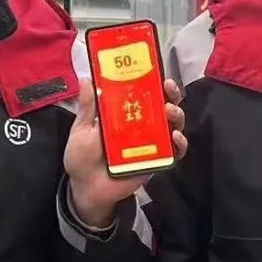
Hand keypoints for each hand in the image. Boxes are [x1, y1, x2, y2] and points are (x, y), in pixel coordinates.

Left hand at [64, 78, 186, 228]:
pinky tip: (175, 137)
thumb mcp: (82, 129)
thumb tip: (85, 79)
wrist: (85, 189)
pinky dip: (180, 144)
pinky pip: (174, 152)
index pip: (145, 94)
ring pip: (173, 125)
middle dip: (171, 95)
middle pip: (164, 106)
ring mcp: (151, 144)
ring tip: (169, 111)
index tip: (157, 73)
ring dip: (177, 116)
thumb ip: (87, 107)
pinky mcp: (156, 162)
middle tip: (167, 88)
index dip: (155, 82)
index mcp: (124, 114)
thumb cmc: (82, 158)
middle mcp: (142, 126)